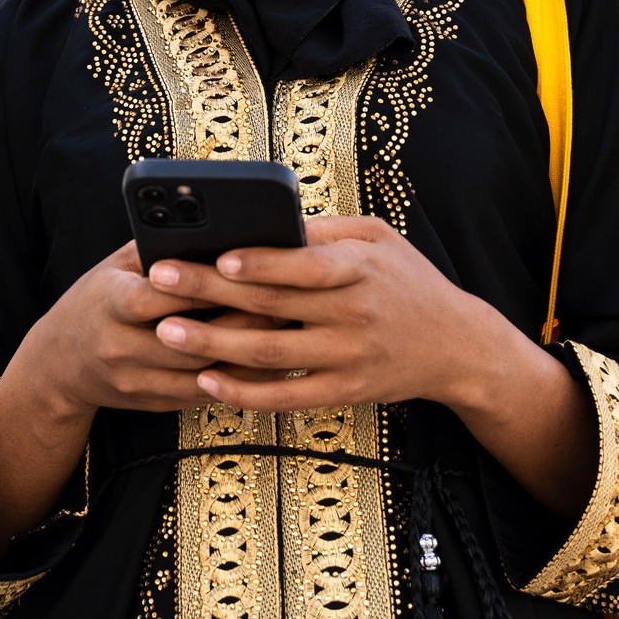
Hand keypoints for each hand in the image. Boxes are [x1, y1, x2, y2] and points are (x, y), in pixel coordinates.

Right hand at [4, 241, 283, 423]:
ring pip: (201, 375)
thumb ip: (156, 249)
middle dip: (239, 324)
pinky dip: (236, 383)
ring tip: (285, 337)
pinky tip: (265, 366)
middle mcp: (118, 347)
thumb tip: (214, 226)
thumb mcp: (115, 267)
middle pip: (189, 341)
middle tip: (285, 305)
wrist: (58, 365)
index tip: (244, 275)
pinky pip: (201, 396)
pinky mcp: (151, 404)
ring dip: (246, 359)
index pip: (159, 296)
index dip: (202, 286)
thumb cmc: (97, 302)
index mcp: (108, 303)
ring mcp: (134, 381)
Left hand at [147, 217, 596, 512]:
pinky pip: (284, 396)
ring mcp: (348, 357)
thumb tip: (267, 221)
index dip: (262, 263)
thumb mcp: (379, 240)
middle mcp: (354, 314)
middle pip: (273, 305)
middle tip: (161, 282)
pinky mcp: (343, 391)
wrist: (458, 347)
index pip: (306, 266)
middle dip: (210, 293)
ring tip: (167, 332)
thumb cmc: (409, 282)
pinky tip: (207, 382)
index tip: (217, 256)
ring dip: (213, 345)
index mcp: (361, 269)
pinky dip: (244, 392)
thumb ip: (326, 231)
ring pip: (269, 354)